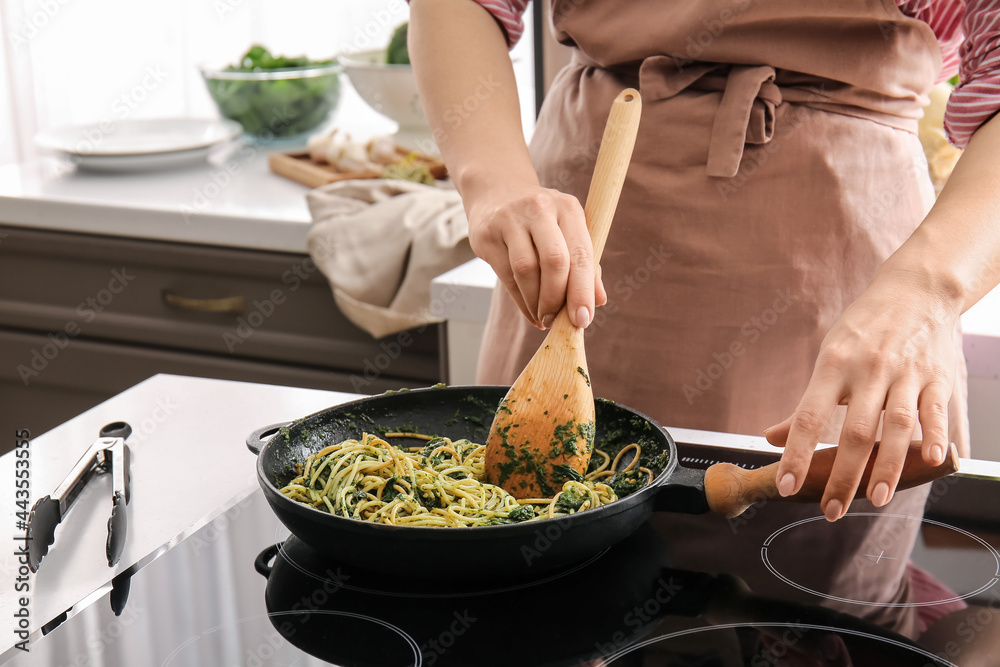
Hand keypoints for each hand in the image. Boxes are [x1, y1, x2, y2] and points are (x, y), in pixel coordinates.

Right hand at [466, 184, 606, 328]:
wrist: (496, 192)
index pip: (580, 253)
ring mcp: (510, 219)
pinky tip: (530, 312)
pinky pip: (505, 275)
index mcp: (568, 208)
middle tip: (557, 321)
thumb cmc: (541, 221)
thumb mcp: (567, 232)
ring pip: (526, 269)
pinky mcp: (487, 234)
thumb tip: (598, 300)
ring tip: (543, 318)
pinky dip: (521, 301)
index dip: (583, 290)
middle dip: (557, 298)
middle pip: (554, 261)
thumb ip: (586, 265)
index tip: (583, 319)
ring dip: (536, 302)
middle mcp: (540, 208)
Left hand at [765, 269, 960, 520]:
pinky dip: (934, 437)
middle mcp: (869, 369)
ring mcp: (906, 373)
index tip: (787, 484)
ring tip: (876, 498)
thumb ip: (805, 403)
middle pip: (854, 431)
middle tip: (832, 510)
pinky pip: (935, 411)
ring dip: (888, 467)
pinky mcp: (939, 377)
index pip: (809, 416)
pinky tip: (930, 462)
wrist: (917, 290)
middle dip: (843, 475)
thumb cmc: (865, 329)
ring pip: (897, 425)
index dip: (796, 452)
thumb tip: (771, 438)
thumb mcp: (829, 356)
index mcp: (834, 365)